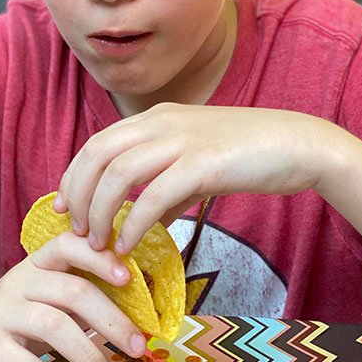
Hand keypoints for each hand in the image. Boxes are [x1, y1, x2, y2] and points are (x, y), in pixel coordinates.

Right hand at [0, 232, 145, 361]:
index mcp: (39, 264)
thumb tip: (135, 313)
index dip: (100, 258)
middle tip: (138, 347)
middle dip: (112, 320)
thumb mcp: (46, 297)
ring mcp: (2, 312)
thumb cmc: (17, 318)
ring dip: (88, 354)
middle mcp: (21, 281)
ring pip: (55, 326)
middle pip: (74, 291)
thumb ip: (79, 295)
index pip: (70, 246)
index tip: (128, 278)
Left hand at [56, 103, 328, 252]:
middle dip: (78, 194)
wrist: (296, 144)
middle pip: (98, 154)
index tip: (65, 206)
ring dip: (101, 213)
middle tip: (76, 230)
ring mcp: (183, 140)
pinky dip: (134, 223)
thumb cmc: (249, 153)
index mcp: (158, 117)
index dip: (74, 175)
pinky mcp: (204, 164)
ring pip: (119, 174)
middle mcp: (163, 122)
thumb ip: (170, 186)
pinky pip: (154, 196)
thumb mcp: (200, 162)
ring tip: (99, 243)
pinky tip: (130, 244)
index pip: (98, 142)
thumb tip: (150, 219)